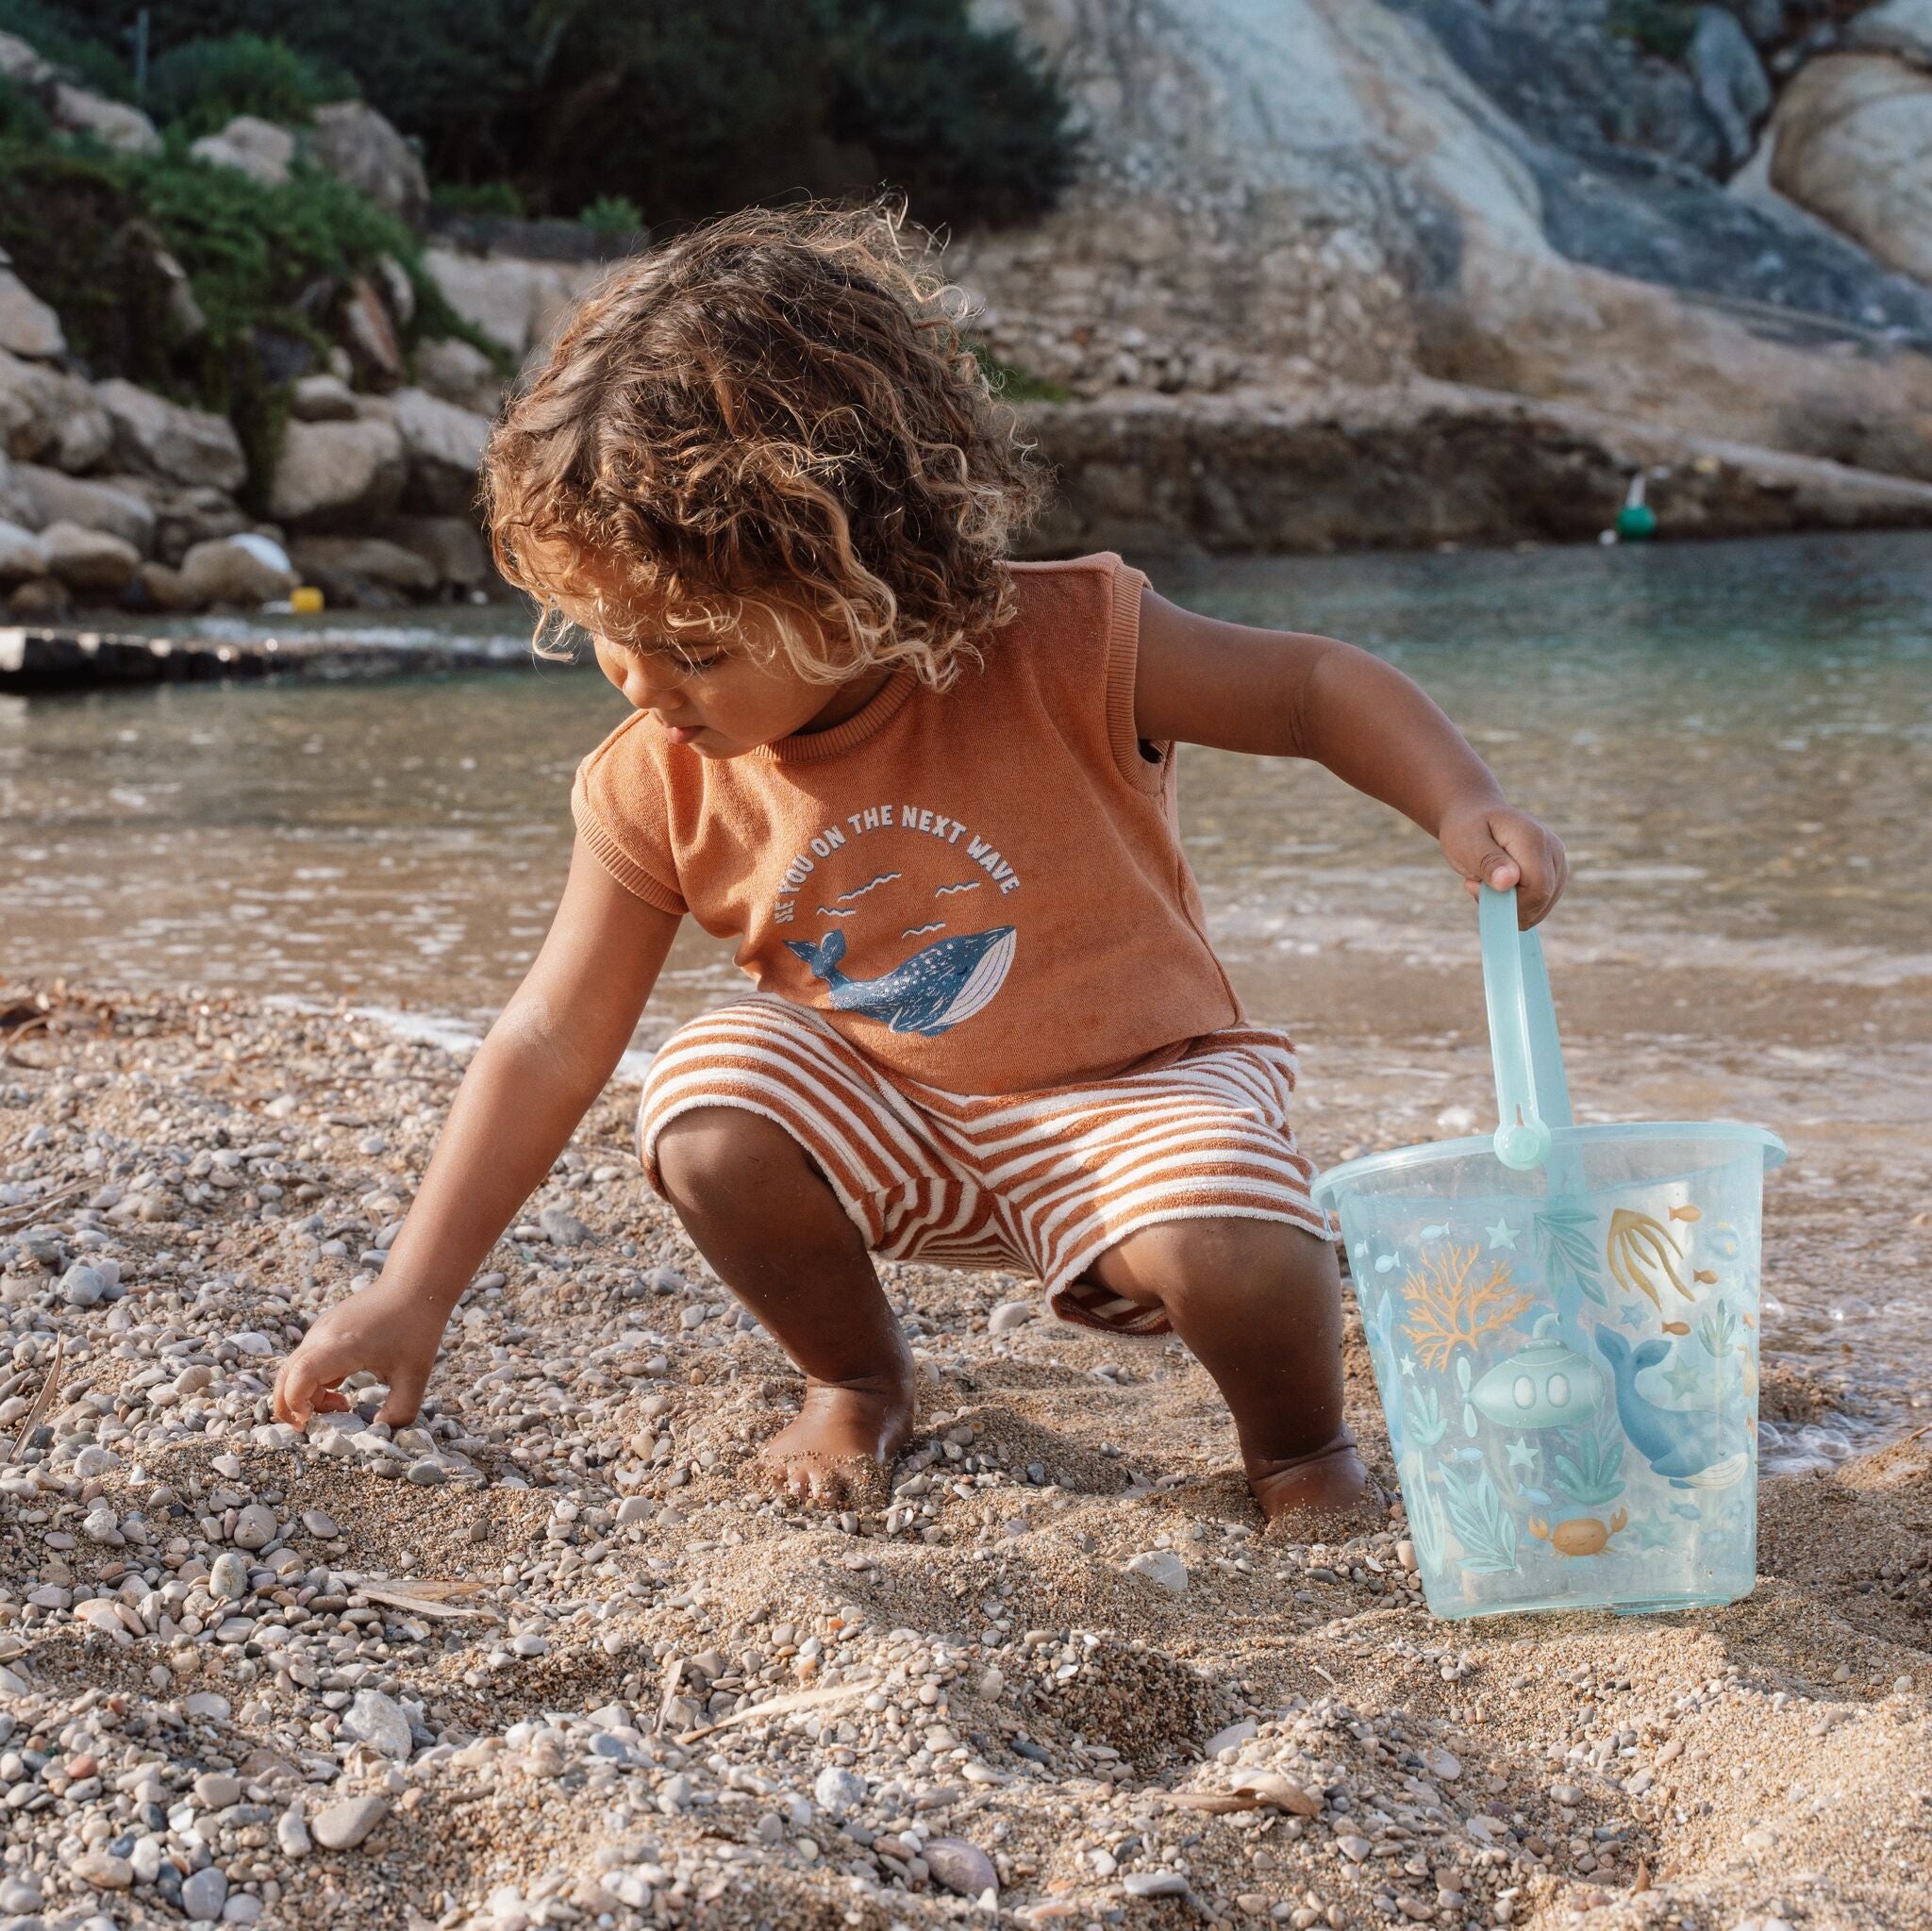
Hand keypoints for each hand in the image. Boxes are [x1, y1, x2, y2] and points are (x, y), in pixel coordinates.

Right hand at [273, 1280, 448, 1429]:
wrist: (416, 1284)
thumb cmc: (416, 1327)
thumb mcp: (415, 1375)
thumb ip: (400, 1410)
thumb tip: (379, 1432)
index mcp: (341, 1345)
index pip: (299, 1376)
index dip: (295, 1403)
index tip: (309, 1423)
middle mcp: (323, 1335)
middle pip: (286, 1374)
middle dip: (289, 1405)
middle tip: (310, 1426)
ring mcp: (322, 1330)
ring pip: (295, 1368)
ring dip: (305, 1393)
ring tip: (340, 1406)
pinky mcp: (326, 1329)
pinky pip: (307, 1359)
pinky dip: (313, 1381)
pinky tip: (341, 1390)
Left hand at [1438, 802, 1567, 926]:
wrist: (1475, 815)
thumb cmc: (1466, 829)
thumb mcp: (1467, 843)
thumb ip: (1488, 862)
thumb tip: (1508, 882)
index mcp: (1533, 838)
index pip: (1538, 887)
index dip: (1512, 903)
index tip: (1477, 888)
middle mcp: (1553, 849)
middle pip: (1542, 898)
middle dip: (1507, 904)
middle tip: (1476, 884)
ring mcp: (1557, 860)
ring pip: (1542, 904)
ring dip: (1510, 904)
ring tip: (1485, 881)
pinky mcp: (1555, 872)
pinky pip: (1540, 902)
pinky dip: (1517, 902)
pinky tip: (1497, 884)